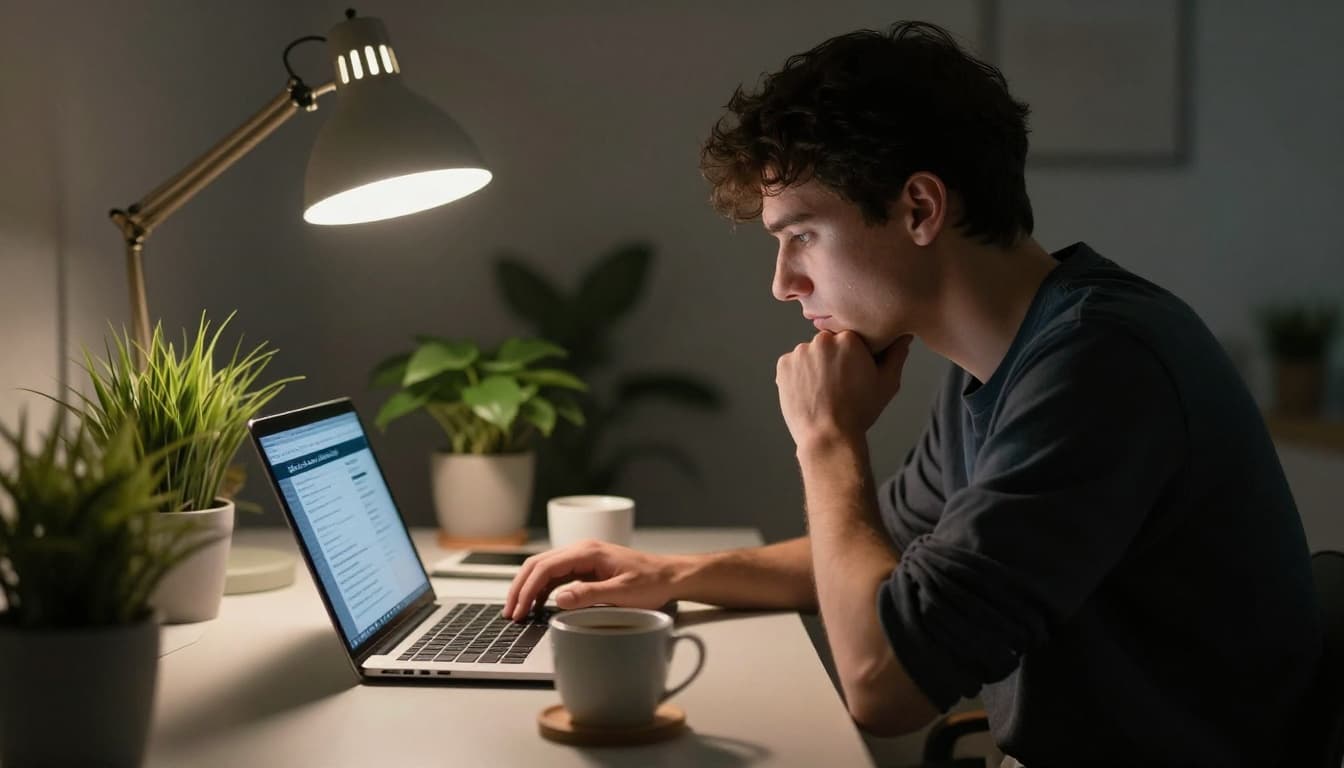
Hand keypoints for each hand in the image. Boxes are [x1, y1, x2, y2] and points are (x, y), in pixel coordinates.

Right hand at [502, 540, 681, 620]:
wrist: (670, 576)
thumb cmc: (652, 582)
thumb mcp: (623, 593)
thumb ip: (590, 595)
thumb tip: (559, 598)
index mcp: (587, 552)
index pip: (545, 567)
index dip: (527, 589)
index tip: (518, 610)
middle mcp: (581, 551)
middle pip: (538, 565)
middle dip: (520, 588)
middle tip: (510, 612)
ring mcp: (583, 558)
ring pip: (544, 570)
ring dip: (528, 589)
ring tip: (518, 612)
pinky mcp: (586, 568)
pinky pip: (556, 576)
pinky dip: (542, 590)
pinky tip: (537, 606)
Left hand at [776, 332, 913, 450]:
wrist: (828, 436)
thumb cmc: (860, 412)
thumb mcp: (887, 383)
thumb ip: (896, 354)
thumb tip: (904, 336)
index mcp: (849, 338)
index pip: (851, 338)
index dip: (854, 356)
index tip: (854, 374)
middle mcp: (822, 340)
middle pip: (829, 344)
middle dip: (833, 359)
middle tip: (839, 385)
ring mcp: (800, 352)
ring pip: (810, 354)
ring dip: (815, 366)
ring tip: (823, 391)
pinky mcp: (783, 365)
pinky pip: (792, 364)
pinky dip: (798, 375)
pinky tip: (809, 393)